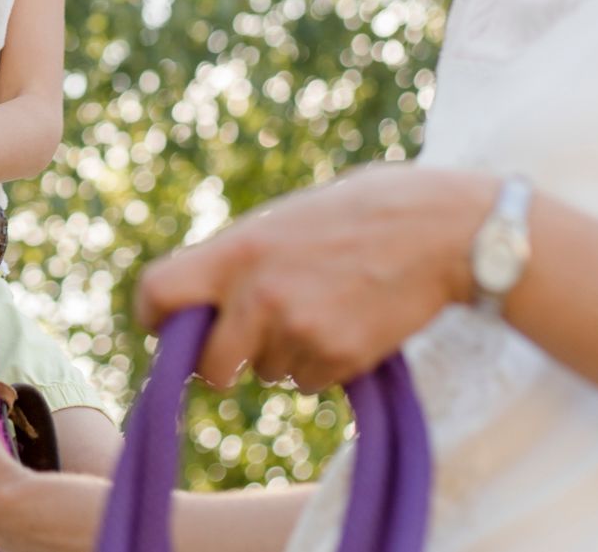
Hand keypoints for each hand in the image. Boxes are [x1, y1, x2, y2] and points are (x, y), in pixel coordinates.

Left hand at [136, 165, 495, 390]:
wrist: (442, 231)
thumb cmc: (360, 214)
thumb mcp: (282, 221)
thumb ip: (240, 261)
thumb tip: (201, 302)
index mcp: (236, 250)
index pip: (158, 292)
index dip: (154, 317)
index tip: (165, 327)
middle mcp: (257, 294)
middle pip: (209, 365)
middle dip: (225, 363)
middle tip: (252, 340)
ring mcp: (297, 330)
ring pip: (267, 373)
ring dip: (285, 355)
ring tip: (326, 305)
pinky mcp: (337, 359)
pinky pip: (309, 382)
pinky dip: (324, 365)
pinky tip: (350, 323)